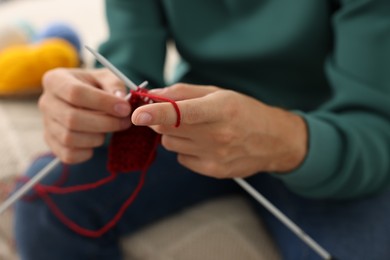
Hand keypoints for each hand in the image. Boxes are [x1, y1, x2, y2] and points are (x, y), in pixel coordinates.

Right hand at [39, 68, 131, 163]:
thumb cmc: (97, 86)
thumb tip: (120, 99)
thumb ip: (114, 85)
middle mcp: (46, 102)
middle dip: (105, 123)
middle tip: (125, 122)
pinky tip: (98, 139)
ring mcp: (46, 124)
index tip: (125, 108)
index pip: (75, 92)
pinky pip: (68, 155)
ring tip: (110, 129)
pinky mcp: (51, 143)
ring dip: (97, 137)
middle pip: (72, 119)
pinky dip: (87, 152)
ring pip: (70, 138)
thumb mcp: (107, 78)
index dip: (102, 102)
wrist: (86, 100)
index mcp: (56, 80)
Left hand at [132, 83, 307, 177]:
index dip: (157, 113)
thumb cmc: (245, 112)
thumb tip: (153, 95)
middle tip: (175, 113)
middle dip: (162, 119)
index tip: (138, 115)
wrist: (274, 141)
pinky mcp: (213, 170)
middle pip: (167, 128)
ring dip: (175, 134)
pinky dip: (186, 150)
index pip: (181, 112)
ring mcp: (215, 156)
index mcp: (220, 109)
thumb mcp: (219, 93)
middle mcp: (218, 135)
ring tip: (197, 129)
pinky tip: (204, 144)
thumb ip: (184, 92)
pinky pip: (182, 158)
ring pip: (170, 144)